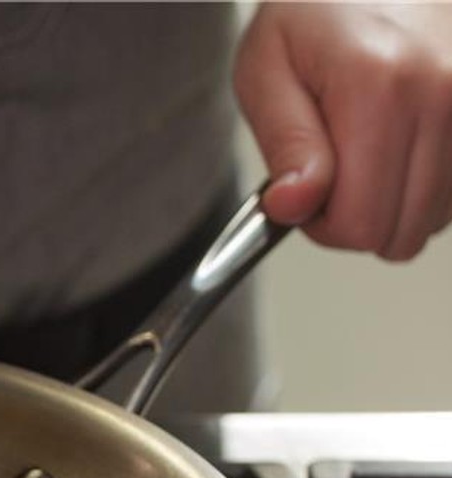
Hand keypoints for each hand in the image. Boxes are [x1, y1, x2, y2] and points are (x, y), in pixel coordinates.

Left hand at [235, 3, 451, 260]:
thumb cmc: (317, 11)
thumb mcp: (267, 70)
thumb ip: (284, 145)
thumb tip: (293, 206)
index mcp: (378, 88)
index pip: (360, 224)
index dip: (323, 227)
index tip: (308, 197)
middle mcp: (443, 94)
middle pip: (401, 231)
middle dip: (357, 220)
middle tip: (333, 176)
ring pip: (434, 219)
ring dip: (393, 204)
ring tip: (367, 153)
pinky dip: (424, 186)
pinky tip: (399, 149)